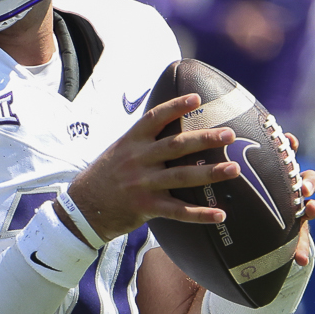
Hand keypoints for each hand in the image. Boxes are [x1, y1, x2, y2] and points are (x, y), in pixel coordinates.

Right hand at [62, 94, 242, 243]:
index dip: (175, 107)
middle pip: (176, 146)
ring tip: (233, 169)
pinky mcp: (145, 208)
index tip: (196, 98)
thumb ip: (143, 141)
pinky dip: (200, 214)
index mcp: (131, 142)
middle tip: (229, 135)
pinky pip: (177, 212)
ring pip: (181, 177)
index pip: (155, 118)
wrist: (81, 209)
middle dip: (204, 139)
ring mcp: (142, 184)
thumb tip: (169, 125)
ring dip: (210, 173)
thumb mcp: (118, 151)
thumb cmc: (105, 177)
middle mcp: (138, 160)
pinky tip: (220, 215)